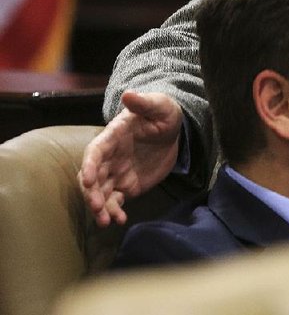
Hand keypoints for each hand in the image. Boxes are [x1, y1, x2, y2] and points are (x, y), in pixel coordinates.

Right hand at [78, 91, 182, 226]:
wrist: (173, 129)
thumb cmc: (162, 112)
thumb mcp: (158, 105)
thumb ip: (144, 103)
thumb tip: (129, 94)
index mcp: (112, 137)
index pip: (94, 151)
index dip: (89, 165)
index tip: (89, 179)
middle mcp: (109, 157)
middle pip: (92, 177)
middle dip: (91, 193)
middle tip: (97, 207)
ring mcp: (116, 173)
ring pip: (101, 193)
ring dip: (100, 207)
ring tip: (106, 221)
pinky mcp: (127, 185)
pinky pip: (116, 201)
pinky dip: (115, 211)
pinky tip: (120, 220)